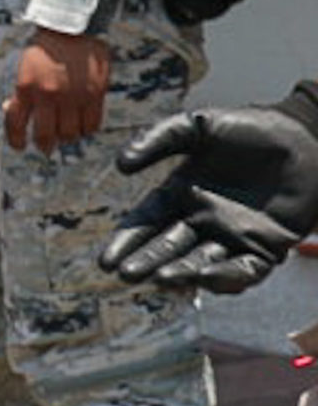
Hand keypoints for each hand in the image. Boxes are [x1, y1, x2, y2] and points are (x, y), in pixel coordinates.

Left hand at [2, 29, 110, 152]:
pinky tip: (82, 127)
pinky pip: (92, 125)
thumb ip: (22, 92)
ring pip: (70, 135)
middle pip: (45, 136)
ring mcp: (73, 97)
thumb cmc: (46, 48)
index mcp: (26, 87)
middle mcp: (48, 95)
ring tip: (65, 133)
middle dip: (43, 145)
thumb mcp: (25, 68)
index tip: (19, 146)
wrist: (72, 28)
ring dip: (67, 138)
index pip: (15, 123)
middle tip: (45, 147)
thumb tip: (12, 109)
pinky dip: (86, 130)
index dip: (15, 139)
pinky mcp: (95, 95)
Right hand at [102, 89, 317, 292]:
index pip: (146, 221)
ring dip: (179, 274)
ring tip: (158, 279)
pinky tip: (205, 277)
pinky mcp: (266, 249)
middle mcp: (202, 220)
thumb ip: (158, 139)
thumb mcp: (197, 126)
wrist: (304, 140)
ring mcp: (233, 237)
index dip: (126, 241)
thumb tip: (121, 165)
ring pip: (200, 263)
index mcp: (181, 193)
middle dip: (145, 262)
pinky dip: (226, 277)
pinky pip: (244, 270)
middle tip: (125, 274)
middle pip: (167, 247)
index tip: (106, 260)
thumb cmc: (249, 129)